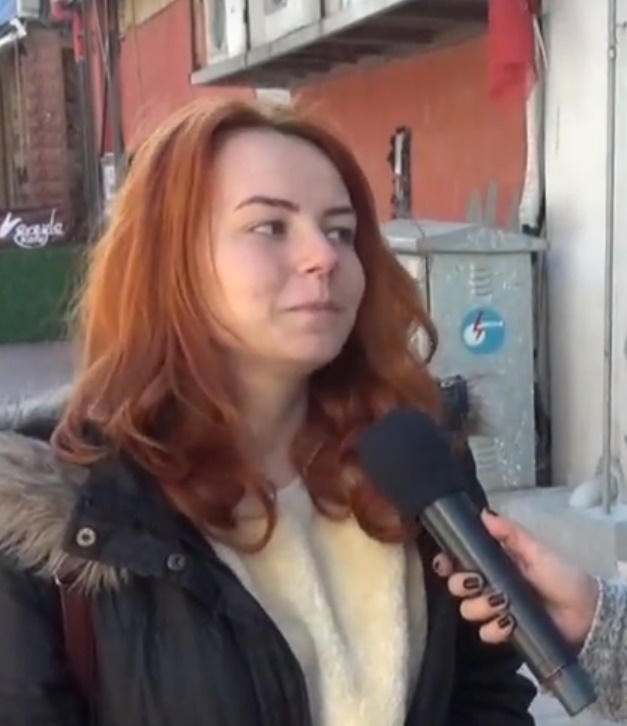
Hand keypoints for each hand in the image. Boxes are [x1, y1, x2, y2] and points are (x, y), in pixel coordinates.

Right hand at [433, 510, 598, 648]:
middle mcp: (489, 584)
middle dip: (462, 584)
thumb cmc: (560, 575)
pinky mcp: (505, 632)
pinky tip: (510, 623)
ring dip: (481, 607)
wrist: (585, 612)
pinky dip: (495, 629)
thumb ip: (510, 532)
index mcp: (494, 562)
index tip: (444, 563)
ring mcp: (495, 610)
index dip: (447, 562)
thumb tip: (482, 513)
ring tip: (502, 604)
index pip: (459, 561)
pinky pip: (485, 633)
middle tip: (478, 583)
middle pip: (457, 586)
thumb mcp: (535, 550)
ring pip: (468, 609)